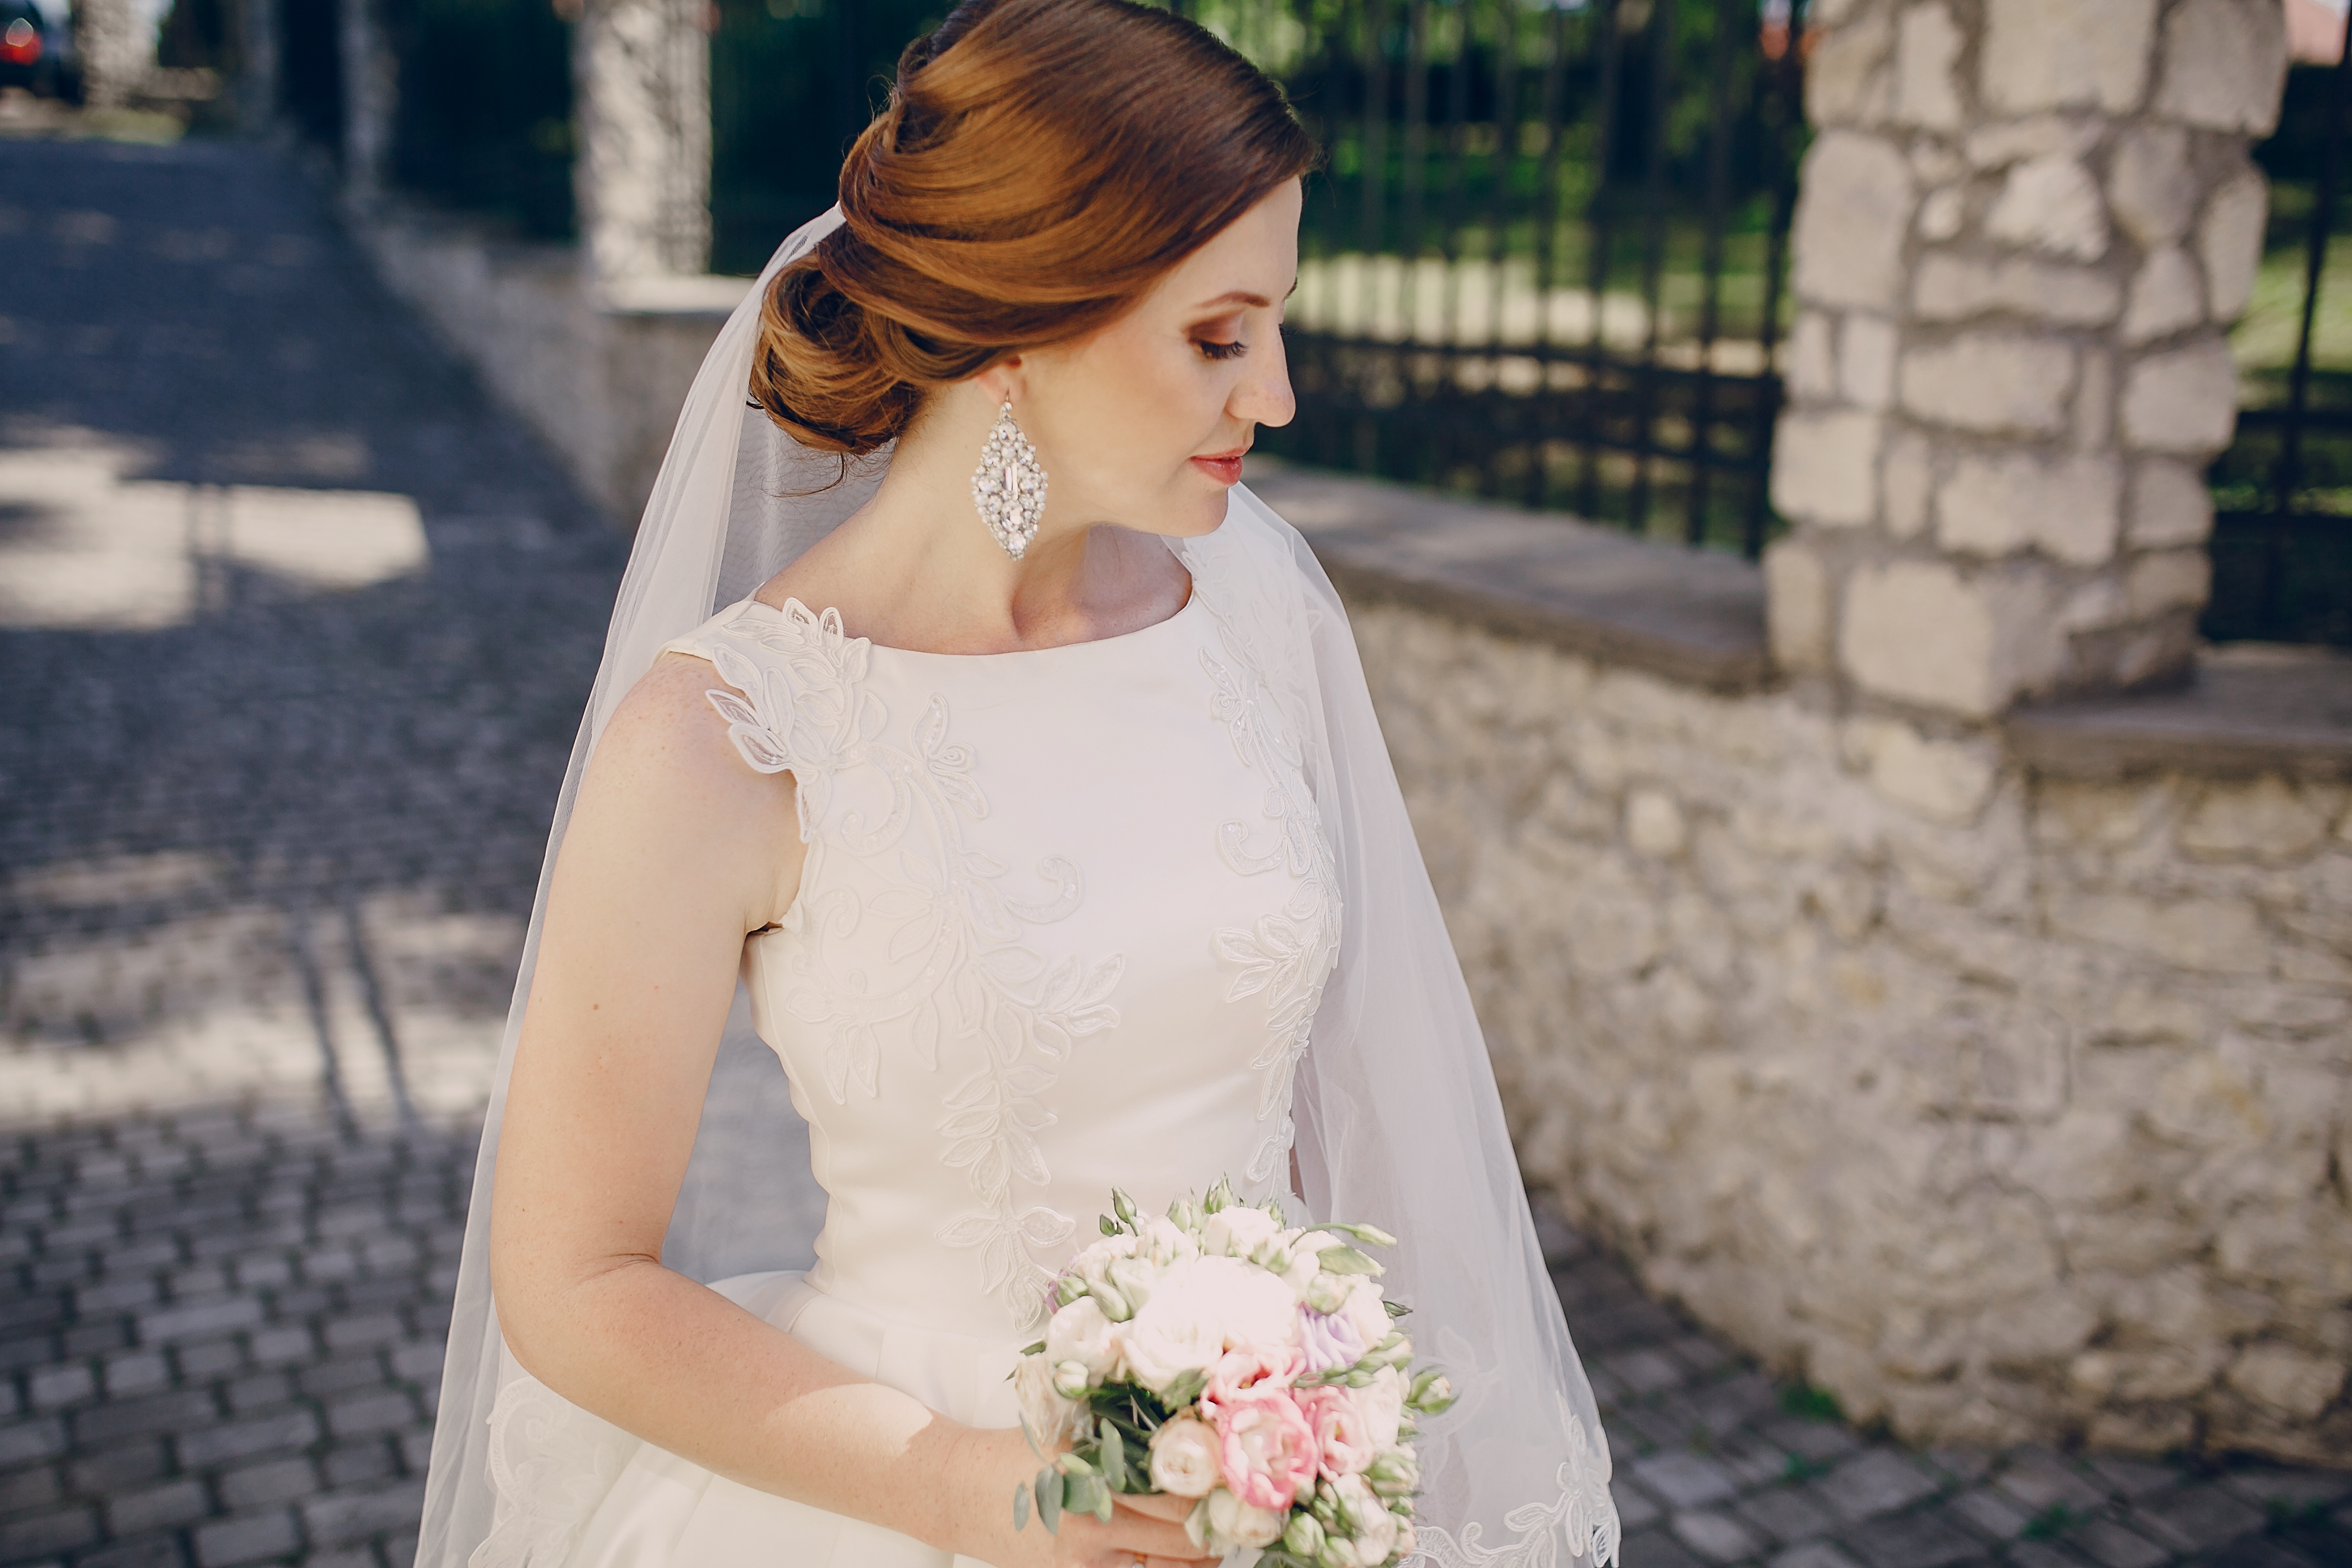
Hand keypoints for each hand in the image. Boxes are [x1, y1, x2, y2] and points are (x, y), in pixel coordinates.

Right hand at [944, 1426, 1219, 1567]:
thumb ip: (1122, 1432)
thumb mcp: (1069, 1429)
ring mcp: (1083, 1560)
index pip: (1178, 1489)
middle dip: (1219, 1527)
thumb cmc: (1017, 1451)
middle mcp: (1093, 1519)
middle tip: (1247, 1515)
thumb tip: (1191, 1422)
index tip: (1244, 1481)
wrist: (957, 1490)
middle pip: (1182, 1535)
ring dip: (1199, 1558)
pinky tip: (1178, 1561)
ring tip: (1216, 1541)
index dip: (1218, 1489)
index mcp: (1095, 1471)